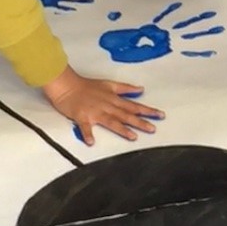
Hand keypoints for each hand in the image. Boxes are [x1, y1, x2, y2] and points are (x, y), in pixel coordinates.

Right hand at [42, 66, 163, 145]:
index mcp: (113, 99)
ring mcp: (95, 112)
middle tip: (153, 129)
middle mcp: (107, 105)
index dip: (147, 110)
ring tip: (133, 137)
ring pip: (111, 121)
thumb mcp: (109, 84)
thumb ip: (125, 88)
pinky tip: (91, 142)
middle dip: (140, 122)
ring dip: (122, 129)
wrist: (66, 85)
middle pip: (126, 114)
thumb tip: (140, 89)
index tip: (160, 115)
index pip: (133, 105)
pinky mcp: (81, 117)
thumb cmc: (86, 85)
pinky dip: (87, 134)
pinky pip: (84, 127)